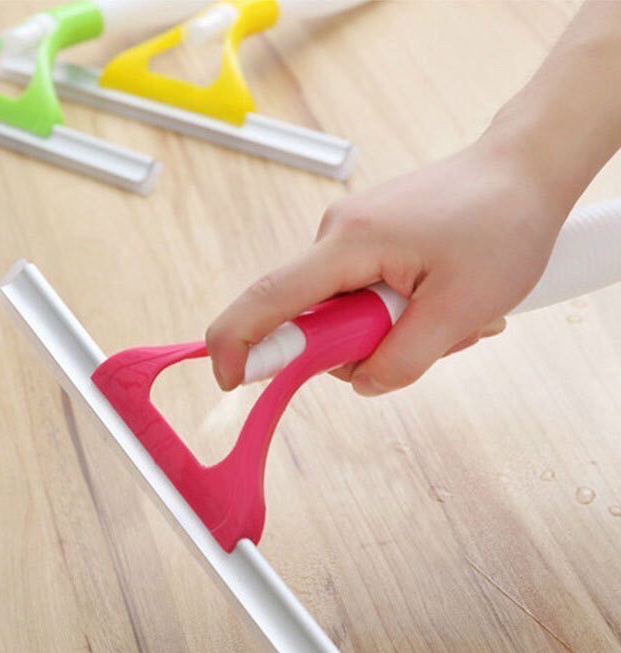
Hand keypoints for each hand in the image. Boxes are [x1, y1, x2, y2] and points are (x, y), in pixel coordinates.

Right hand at [205, 136, 569, 395]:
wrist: (528, 166)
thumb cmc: (503, 224)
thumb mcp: (460, 310)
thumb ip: (402, 360)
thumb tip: (361, 381)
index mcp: (349, 242)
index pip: (269, 299)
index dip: (240, 343)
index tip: (228, 379)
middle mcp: (337, 233)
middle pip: (312, 318)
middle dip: (361, 346)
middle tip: (429, 339)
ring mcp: (352, 235)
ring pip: (345, 312)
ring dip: (391, 331)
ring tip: (450, 315)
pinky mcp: (370, 240)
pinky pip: (364, 295)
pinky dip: (398, 312)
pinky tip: (442, 300)